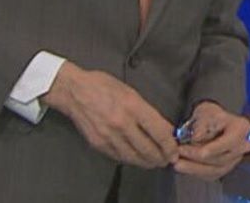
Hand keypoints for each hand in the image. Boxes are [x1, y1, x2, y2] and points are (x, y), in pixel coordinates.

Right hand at [43, 61, 178, 168]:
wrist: (74, 91)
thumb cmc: (104, 86)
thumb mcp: (131, 92)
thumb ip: (147, 112)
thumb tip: (163, 128)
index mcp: (133, 106)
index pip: (158, 132)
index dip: (170, 145)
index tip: (175, 149)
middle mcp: (122, 123)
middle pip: (148, 149)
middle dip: (162, 157)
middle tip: (168, 159)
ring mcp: (109, 136)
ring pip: (134, 157)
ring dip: (148, 162)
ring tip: (155, 162)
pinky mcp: (98, 144)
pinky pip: (119, 157)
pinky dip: (131, 160)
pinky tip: (137, 158)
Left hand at [172, 101, 249, 180]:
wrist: (212, 122)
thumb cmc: (211, 115)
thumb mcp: (206, 111)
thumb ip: (203, 123)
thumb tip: (197, 137)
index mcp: (241, 129)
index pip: (229, 142)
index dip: (213, 148)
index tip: (199, 151)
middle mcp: (241, 146)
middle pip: (220, 158)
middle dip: (198, 157)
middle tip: (180, 152)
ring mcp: (234, 159)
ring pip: (215, 169)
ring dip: (194, 168)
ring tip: (178, 163)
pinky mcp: (224, 168)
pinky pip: (210, 174)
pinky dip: (196, 171)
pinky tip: (184, 166)